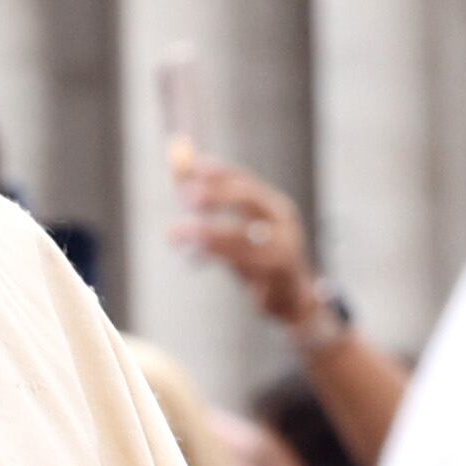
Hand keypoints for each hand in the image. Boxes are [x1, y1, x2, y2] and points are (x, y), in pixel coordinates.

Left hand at [171, 150, 340, 343]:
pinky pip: (240, 265)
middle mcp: (284, 225)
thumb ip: (209, 197)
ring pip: (240, 236)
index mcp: (275, 208)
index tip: (191, 168)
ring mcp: (283, 251)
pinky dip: (214, 257)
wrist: (292, 301)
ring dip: (204, 232)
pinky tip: (193, 258)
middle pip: (248, 201)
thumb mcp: (237, 228)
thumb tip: (177, 164)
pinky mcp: (275, 278)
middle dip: (215, 196)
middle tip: (183, 197)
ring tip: (173, 233)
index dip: (219, 173)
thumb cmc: (259, 258)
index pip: (246, 182)